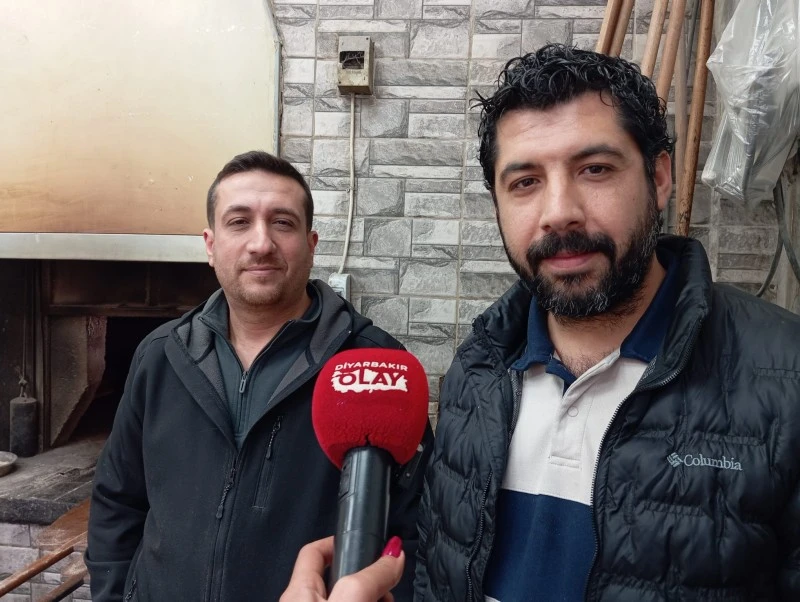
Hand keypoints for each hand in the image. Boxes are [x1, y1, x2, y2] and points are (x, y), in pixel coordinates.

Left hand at [280, 536, 404, 601]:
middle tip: (388, 588)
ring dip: (374, 598)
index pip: (314, 551)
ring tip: (388, 601)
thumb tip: (394, 554)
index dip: (339, 542)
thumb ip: (372, 576)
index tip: (364, 543)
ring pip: (350, 600)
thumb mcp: (351, 598)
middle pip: (339, 580)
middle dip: (368, 579)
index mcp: (298, 592)